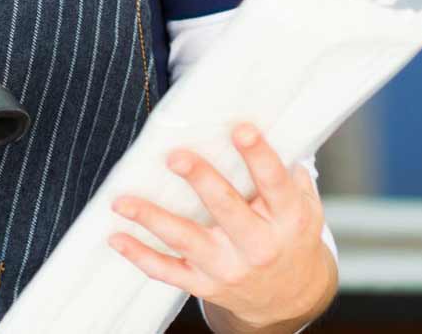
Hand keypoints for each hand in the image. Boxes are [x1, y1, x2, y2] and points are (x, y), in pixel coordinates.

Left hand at [107, 124, 335, 330]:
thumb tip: (263, 124)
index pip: (274, 183)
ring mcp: (230, 267)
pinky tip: (116, 237)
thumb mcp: (305, 207)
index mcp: (287, 219)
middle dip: (201, 180)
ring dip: (152, 218)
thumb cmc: (290, 238)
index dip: (258, 155)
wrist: (290, 297)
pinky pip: (167, 271)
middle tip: (175, 156)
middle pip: (227, 208)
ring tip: (122, 201)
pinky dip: (140, 255)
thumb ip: (287, 173)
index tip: (240, 129)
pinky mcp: (205, 284)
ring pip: (187, 241)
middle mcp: (259, 245)